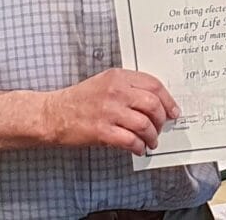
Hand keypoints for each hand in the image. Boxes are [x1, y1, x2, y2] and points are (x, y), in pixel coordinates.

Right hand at [42, 68, 179, 155]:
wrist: (53, 114)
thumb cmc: (79, 99)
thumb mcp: (104, 83)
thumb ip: (127, 87)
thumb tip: (154, 102)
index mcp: (118, 77)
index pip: (153, 84)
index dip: (167, 99)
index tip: (173, 110)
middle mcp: (116, 91)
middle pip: (153, 104)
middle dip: (162, 120)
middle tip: (161, 127)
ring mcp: (109, 111)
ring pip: (144, 124)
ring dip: (152, 136)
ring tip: (151, 141)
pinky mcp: (102, 131)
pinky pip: (130, 140)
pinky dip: (139, 147)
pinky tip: (138, 149)